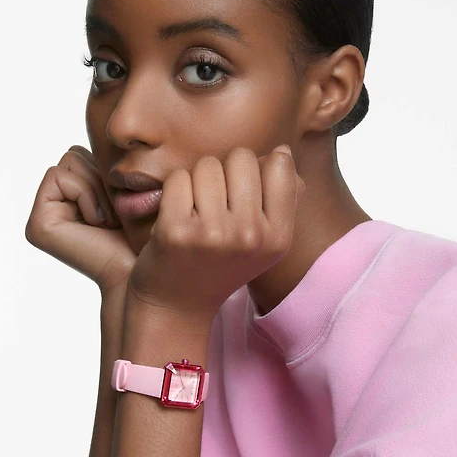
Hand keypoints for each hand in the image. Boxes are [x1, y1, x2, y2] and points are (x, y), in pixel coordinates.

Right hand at [25, 145, 137, 294]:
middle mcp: (57, 205)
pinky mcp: (39, 223)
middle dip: (103, 178)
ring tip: (109, 220)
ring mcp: (45, 214)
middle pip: (77, 154)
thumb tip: (113, 129)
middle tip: (117, 214)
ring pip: (70, 160)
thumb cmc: (147, 235)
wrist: (145, 269)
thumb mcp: (133, 191)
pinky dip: (86, 195)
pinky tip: (99, 223)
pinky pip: (61, 176)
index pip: (88, 154)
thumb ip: (114, 164)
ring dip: (98, 188)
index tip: (126, 205)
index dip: (111, 172)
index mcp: (77, 197)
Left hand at [127, 145, 305, 328]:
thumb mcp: (263, 240)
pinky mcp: (175, 231)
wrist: (177, 305)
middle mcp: (250, 236)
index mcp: (278, 237)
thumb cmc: (220, 263)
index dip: (257, 171)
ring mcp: (213, 235)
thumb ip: (282, 197)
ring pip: (207, 165)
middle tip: (214, 205)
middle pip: (241, 158)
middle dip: (224, 172)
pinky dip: (173, 191)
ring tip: (195, 213)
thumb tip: (283, 151)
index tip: (243, 196)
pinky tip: (175, 217)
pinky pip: (178, 178)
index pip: (279, 165)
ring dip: (197, 181)